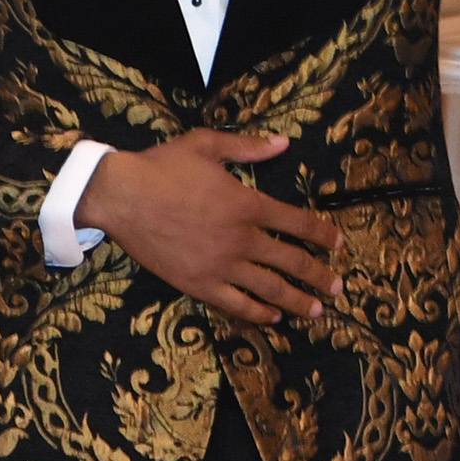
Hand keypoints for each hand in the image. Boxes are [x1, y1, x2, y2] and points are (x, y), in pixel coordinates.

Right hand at [75, 130, 341, 326]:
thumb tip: (283, 143)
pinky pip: (236, 303)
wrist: (121, 196)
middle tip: (338, 287)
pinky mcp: (198, 283)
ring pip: (270, 288)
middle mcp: (241, 239)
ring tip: (318, 309)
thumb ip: (248, 146)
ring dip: (298, 300)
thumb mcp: (206, 144)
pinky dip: (258, 312)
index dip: (323, 234)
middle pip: (292, 262)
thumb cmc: (162, 167)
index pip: (298, 223)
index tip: (339, 244)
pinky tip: (273, 317)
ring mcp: (221, 265)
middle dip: (320, 275)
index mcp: (247, 204)